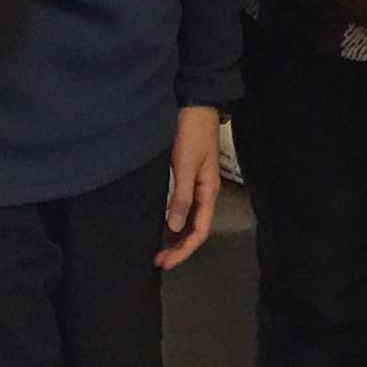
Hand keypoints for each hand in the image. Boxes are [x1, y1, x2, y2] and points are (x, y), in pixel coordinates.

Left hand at [158, 106, 220, 268]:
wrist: (194, 103)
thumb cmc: (192, 131)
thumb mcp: (186, 164)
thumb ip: (182, 195)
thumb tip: (176, 226)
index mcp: (208, 191)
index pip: (200, 230)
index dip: (184, 250)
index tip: (164, 262)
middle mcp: (204, 191)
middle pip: (195, 228)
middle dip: (178, 247)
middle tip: (157, 260)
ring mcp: (196, 184)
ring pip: (188, 219)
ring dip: (175, 236)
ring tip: (157, 248)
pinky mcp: (186, 176)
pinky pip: (182, 207)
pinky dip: (172, 220)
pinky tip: (161, 224)